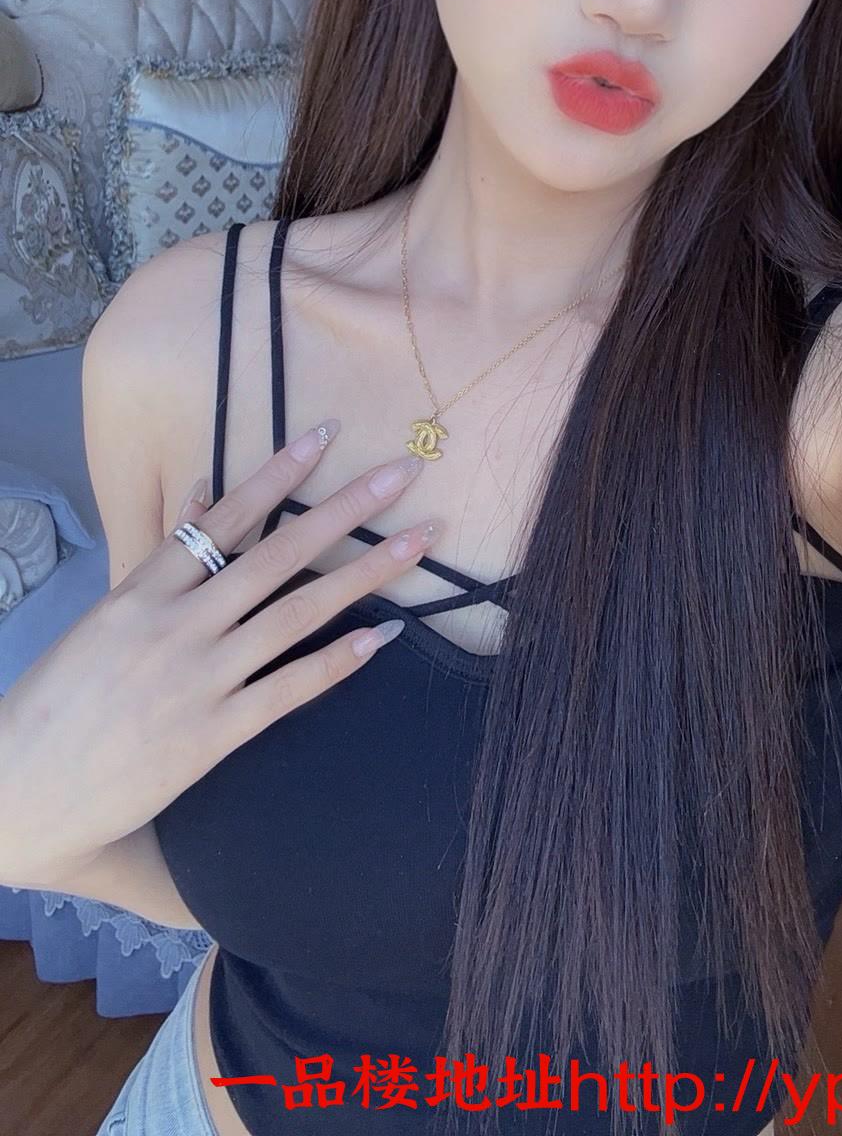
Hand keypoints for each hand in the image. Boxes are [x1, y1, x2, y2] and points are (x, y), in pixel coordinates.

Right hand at [0, 423, 441, 885]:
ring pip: (296, 614)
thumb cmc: (58, 700)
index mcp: (142, 590)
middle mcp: (175, 626)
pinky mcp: (210, 736)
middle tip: (403, 472)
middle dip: (347, 511)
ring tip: (419, 542)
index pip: (223, 518)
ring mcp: (196, 680)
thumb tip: (208, 490)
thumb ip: (164, 556)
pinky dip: (335, 662)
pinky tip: (380, 638)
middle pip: (277, 555)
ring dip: (365, 575)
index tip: (326, 436)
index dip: (278, 475)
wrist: (18, 789)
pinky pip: (286, 690)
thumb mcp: (105, 615)